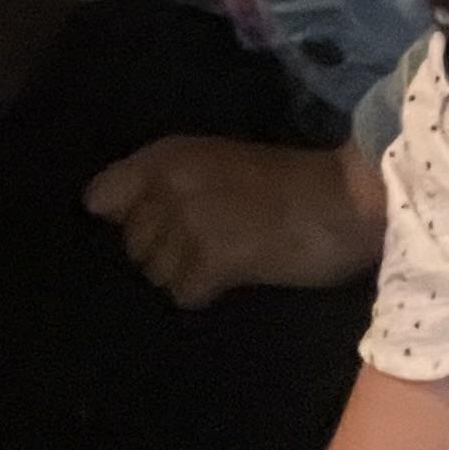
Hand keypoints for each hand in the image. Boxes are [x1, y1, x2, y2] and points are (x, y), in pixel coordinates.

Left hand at [85, 136, 387, 309]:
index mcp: (168, 155)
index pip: (101, 196)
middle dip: (162, 253)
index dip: (121, 220)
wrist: (346, 199)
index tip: (149, 231)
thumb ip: (169, 185)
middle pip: (132, 244)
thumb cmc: (290, 183)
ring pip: (156, 274)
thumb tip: (116, 217)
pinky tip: (234, 280)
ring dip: (185, 276)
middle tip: (205, 250)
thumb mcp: (217, 165)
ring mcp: (191, 222)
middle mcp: (169, 184)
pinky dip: (206, 294)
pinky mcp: (216, 258)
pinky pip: (185, 294)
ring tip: (223, 264)